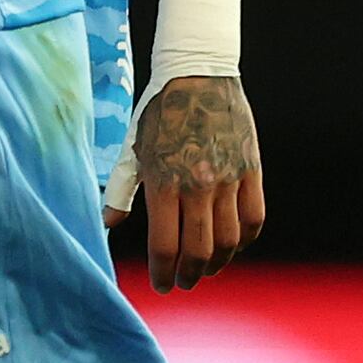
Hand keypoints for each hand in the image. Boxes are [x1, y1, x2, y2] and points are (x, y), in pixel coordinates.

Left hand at [124, 73, 265, 289]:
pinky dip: (245, 239)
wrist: (198, 77)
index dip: (163, 273)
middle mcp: (199, 186)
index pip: (166, 246)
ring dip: (217, 261)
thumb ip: (121, 190)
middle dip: (189, 274)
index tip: (161, 286)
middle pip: (199, 250)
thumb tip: (107, 223)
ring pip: (230, 239)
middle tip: (182, 283)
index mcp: (164, 183)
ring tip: (204, 268)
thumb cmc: (158, 115)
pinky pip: (254, 217)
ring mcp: (230, 179)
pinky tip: (233, 245)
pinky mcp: (252, 170)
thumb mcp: (131, 150)